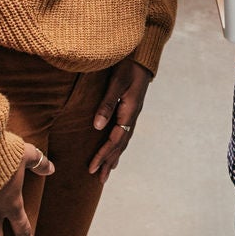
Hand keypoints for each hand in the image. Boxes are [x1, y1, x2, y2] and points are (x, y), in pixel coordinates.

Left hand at [88, 60, 153, 181]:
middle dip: (108, 162)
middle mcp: (133, 116)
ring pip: (123, 141)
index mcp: (129, 111)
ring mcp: (133, 114)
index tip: (91, 168)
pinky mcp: (131, 110)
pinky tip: (115, 151)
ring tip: (107, 172)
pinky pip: (124, 133)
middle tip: (98, 179)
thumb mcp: (116, 82)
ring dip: (114, 157)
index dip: (103, 155)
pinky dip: (119, 146)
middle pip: (120, 145)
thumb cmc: (128, 65)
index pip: (115, 140)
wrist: (143, 55)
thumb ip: (107, 104)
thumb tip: (96, 126)